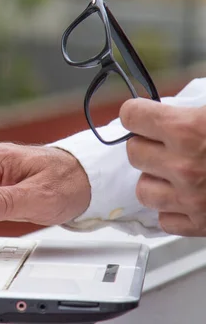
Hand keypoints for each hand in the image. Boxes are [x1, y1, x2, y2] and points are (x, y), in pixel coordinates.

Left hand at [120, 99, 205, 235]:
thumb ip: (187, 110)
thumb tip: (161, 105)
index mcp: (188, 130)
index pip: (130, 116)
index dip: (138, 114)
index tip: (143, 116)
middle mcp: (183, 166)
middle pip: (133, 152)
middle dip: (147, 147)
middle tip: (168, 145)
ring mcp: (191, 199)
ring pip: (142, 190)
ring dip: (156, 181)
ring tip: (178, 174)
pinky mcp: (201, 224)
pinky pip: (164, 220)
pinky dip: (174, 211)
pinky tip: (188, 198)